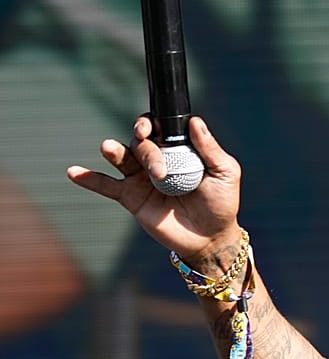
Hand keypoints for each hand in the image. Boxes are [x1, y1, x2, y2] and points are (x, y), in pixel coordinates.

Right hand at [67, 115, 243, 270]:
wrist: (210, 237)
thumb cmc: (222, 202)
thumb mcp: (224, 172)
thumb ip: (209, 148)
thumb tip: (195, 121)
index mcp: (179, 149)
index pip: (159, 127)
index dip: (151, 123)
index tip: (150, 128)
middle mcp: (157, 159)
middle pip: (140, 142)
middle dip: (145, 148)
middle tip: (158, 169)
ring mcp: (141, 177)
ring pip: (122, 157)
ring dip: (115, 151)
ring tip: (109, 148)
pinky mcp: (131, 197)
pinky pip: (106, 185)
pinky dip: (88, 178)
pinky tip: (73, 172)